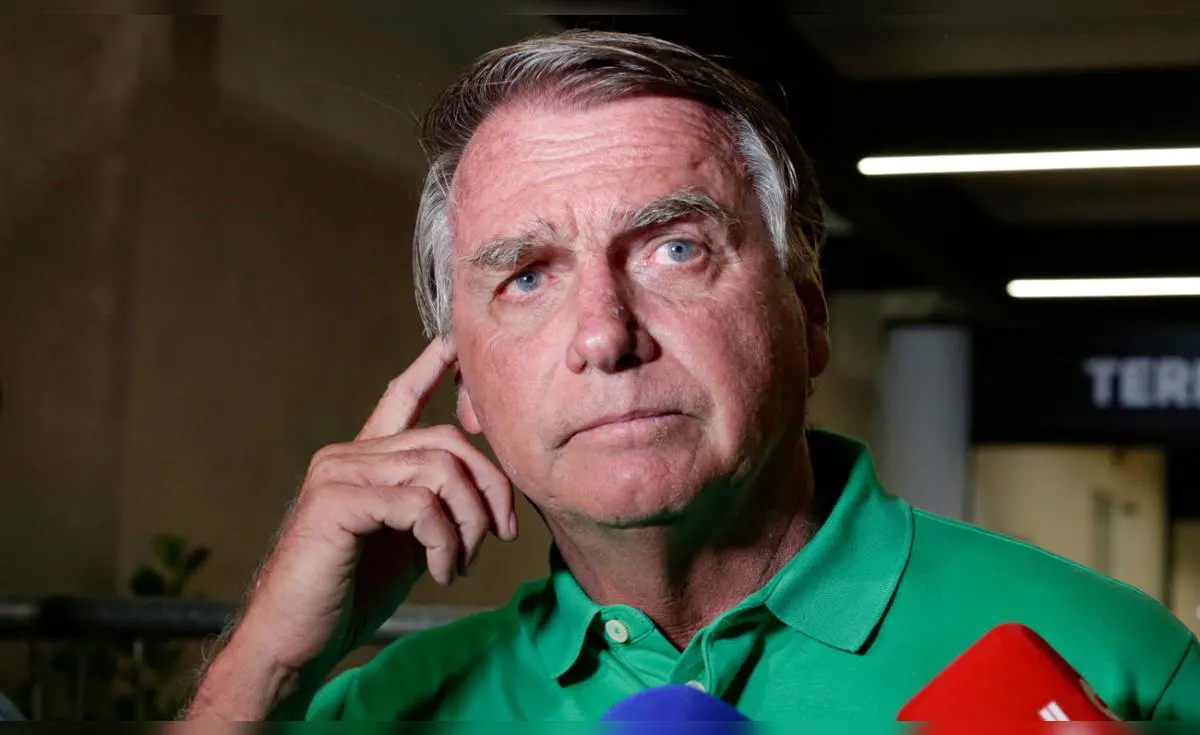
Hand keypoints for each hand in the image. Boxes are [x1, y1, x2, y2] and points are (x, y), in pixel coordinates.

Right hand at [188, 337, 516, 717]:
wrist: (295, 642)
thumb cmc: (350, 595)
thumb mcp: (408, 542)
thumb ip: (434, 507)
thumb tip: (485, 495)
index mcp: (363, 462)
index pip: (400, 399)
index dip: (429, 368)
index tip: (453, 342)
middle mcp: (348, 456)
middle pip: (447, 441)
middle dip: (489, 488)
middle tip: (499, 535)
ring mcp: (338, 474)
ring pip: (439, 470)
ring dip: (468, 523)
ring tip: (458, 563)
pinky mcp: (336, 502)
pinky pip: (419, 504)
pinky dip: (443, 541)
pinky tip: (439, 570)